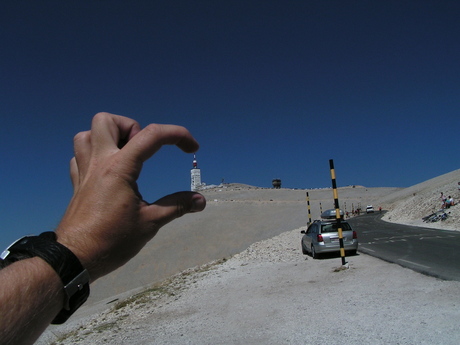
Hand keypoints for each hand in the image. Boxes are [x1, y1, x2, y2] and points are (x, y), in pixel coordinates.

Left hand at [56, 113, 205, 280]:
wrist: (75, 258)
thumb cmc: (113, 240)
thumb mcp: (150, 222)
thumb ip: (176, 206)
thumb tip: (201, 201)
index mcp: (120, 168)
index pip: (152, 135)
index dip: (178, 135)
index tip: (192, 148)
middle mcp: (99, 162)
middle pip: (106, 121)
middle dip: (131, 127)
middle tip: (143, 150)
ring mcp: (84, 171)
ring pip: (87, 134)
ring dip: (108, 137)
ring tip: (125, 154)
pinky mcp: (77, 183)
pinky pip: (79, 155)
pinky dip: (94, 154)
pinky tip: (107, 169)